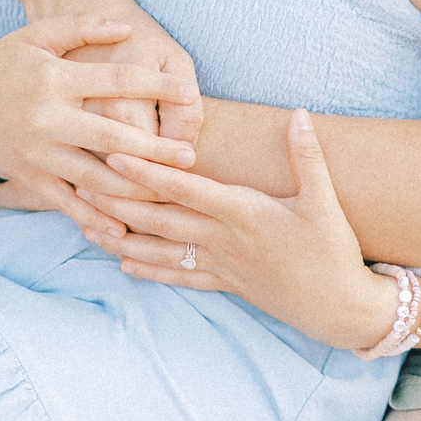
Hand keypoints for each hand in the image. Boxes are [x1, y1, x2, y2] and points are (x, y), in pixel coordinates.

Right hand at [0, 17, 198, 229]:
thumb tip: (127, 29)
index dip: (155, 87)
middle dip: (154, 149)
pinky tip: (124, 228)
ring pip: (93, 178)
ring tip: (169, 191)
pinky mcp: (29, 177)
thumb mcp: (37, 35)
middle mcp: (45, 118)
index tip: (191, 93)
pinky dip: (94, 218)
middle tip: (190, 156)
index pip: (114, 82)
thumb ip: (82, 28)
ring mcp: (36, 152)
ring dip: (133, 189)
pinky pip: (66, 202)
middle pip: (110, 138)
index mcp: (53, 78)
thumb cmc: (2, 63)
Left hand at [78, 110, 400, 350]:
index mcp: (243, 212)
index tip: (114, 156)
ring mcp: (222, 264)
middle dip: (119, 202)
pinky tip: (123, 264)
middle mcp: (224, 239)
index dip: (147, 172)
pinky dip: (151, 271)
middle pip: (160, 218)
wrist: (340, 308)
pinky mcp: (226, 284)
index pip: (185, 188)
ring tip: (88, 225)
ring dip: (123, 238)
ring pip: (162, 250)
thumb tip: (299, 112)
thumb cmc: (334, 251)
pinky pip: (180, 277)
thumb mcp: (325, 200)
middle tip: (80, 184)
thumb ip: (307, 155)